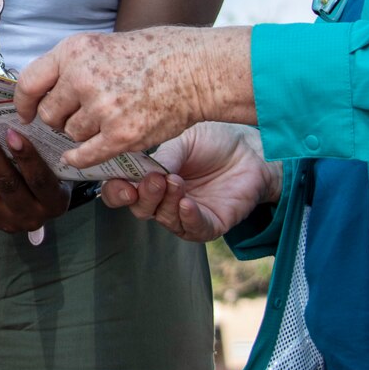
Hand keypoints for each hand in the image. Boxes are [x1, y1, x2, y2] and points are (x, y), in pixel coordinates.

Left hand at [0, 128, 67, 234]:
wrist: (41, 207)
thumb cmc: (50, 176)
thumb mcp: (55, 167)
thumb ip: (41, 150)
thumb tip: (11, 115)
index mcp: (54, 202)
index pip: (40, 179)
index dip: (27, 157)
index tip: (12, 132)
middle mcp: (31, 216)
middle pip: (8, 185)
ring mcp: (7, 221)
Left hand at [16, 25, 255, 168]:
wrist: (195, 69)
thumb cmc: (151, 55)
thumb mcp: (101, 45)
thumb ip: (69, 67)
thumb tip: (39, 95)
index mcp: (74, 51)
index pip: (29, 84)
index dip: (24, 103)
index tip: (26, 113)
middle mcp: (83, 78)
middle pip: (50, 115)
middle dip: (59, 119)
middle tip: (77, 116)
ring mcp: (103, 108)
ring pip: (71, 134)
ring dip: (82, 133)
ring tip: (105, 119)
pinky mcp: (122, 135)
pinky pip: (86, 155)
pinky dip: (79, 158)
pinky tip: (77, 156)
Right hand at [98, 122, 278, 242]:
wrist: (252, 150)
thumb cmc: (215, 141)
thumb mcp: (183, 141)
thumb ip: (164, 157)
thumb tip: (144, 172)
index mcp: (148, 177)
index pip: (121, 191)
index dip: (116, 190)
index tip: (121, 182)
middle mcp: (162, 199)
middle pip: (139, 209)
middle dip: (143, 196)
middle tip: (154, 180)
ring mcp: (184, 214)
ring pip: (163, 218)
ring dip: (166, 202)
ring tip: (176, 182)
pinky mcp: (210, 224)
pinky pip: (192, 229)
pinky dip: (187, 217)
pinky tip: (187, 203)